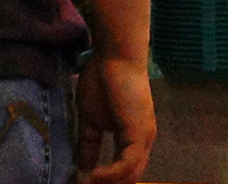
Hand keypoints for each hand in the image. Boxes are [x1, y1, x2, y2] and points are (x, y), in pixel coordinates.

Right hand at [75, 52, 154, 183]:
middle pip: (130, 177)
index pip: (125, 171)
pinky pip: (127, 164)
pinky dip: (110, 174)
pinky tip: (92, 177)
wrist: (115, 56)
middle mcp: (144, 141)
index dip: (107, 181)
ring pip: (131, 175)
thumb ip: (90, 144)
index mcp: (134, 137)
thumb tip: (83, 168)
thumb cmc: (103, 80)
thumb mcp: (91, 119)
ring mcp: (144, 137)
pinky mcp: (139, 132)